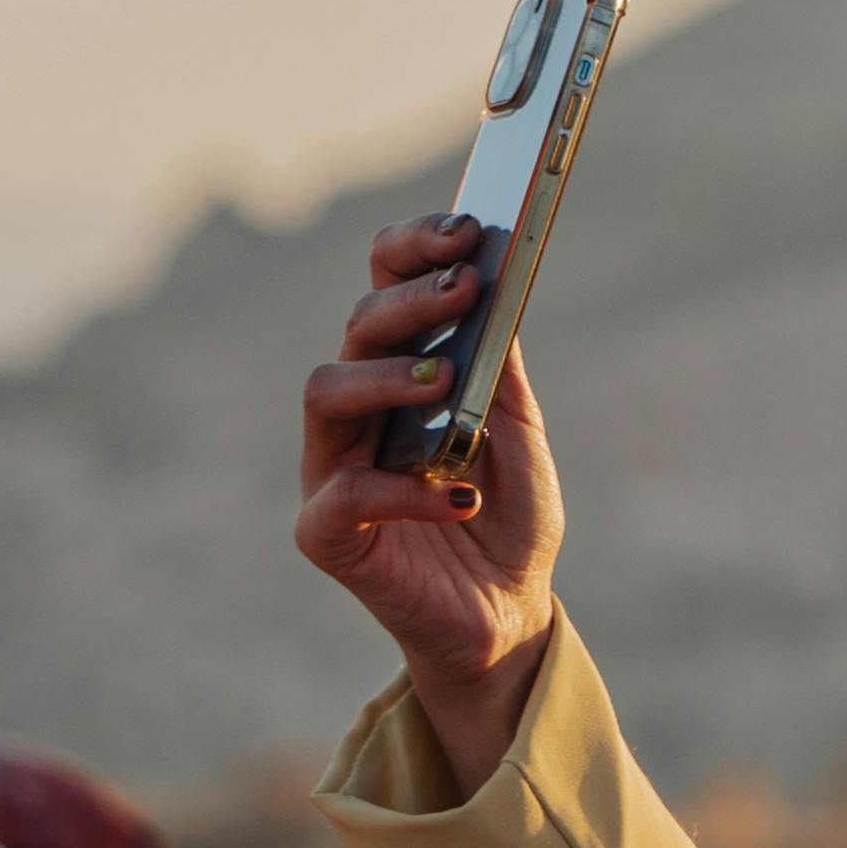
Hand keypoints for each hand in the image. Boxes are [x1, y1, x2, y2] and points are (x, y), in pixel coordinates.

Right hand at [294, 218, 567, 793]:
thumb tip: (499, 292)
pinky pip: (345, 494)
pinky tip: (458, 496)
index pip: (384, 287)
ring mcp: (331, 467)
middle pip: (356, 328)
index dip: (412, 250)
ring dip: (388, 377)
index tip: (465, 230)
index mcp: (398, 373)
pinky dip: (403, 490)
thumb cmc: (507, 521)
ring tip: (446, 383)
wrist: (505, 617)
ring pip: (325, 390)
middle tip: (465, 287)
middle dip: (410, 300)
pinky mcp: (326, 532)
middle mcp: (356, 411)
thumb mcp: (521, 436)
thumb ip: (501, 372)